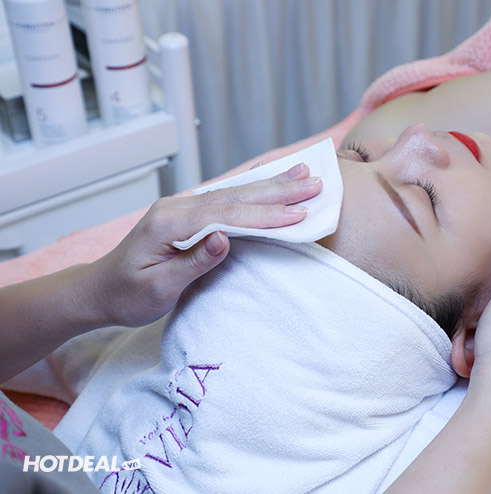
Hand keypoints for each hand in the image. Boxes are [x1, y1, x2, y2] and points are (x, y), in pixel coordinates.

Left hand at [90, 163, 321, 326]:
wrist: (99, 290)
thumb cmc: (127, 295)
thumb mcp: (158, 288)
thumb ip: (193, 261)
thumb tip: (224, 238)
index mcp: (170, 223)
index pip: (228, 216)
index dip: (266, 215)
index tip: (299, 213)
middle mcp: (177, 207)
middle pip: (236, 196)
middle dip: (278, 190)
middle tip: (315, 182)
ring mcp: (181, 207)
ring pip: (233, 192)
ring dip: (270, 184)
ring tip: (302, 172)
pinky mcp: (187, 213)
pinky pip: (225, 197)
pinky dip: (252, 189)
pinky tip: (268, 178)